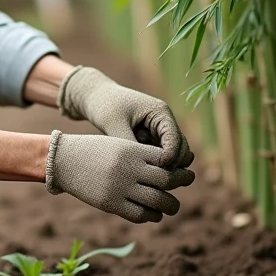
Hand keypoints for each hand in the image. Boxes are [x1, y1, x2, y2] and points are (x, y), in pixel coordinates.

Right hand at [45, 131, 194, 222]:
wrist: (64, 160)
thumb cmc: (94, 150)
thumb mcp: (119, 144)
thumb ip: (141, 155)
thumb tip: (169, 168)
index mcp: (132, 150)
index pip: (167, 159)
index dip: (179, 166)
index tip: (184, 169)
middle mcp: (128, 168)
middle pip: (167, 180)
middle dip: (182, 181)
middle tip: (188, 181)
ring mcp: (120, 187)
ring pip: (158, 200)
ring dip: (171, 205)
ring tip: (173, 206)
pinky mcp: (111, 203)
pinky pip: (140, 214)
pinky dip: (152, 216)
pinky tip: (154, 214)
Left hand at [58, 66, 191, 167]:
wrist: (94, 97)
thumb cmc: (104, 105)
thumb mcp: (114, 124)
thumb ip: (129, 144)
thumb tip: (141, 166)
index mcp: (160, 113)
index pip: (175, 138)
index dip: (170, 156)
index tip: (156, 169)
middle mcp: (164, 123)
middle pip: (181, 150)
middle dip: (172, 165)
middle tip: (153, 178)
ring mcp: (159, 133)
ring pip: (173, 157)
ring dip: (163, 168)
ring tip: (145, 177)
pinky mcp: (150, 142)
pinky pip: (158, 159)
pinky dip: (154, 167)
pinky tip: (139, 174)